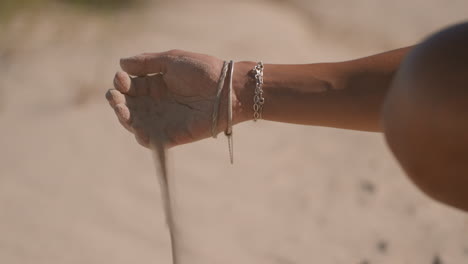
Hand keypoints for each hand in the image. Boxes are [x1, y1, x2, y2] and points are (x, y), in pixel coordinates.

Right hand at [106, 50, 245, 147]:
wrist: (228, 90)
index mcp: (155, 84)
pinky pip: (152, 141)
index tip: (121, 77)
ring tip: (121, 109)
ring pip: (135, 123)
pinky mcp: (172, 136)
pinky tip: (136, 128)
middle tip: (114, 96)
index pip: (129, 86)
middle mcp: (156, 103)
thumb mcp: (172, 61)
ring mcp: (163, 120)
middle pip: (127, 106)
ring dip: (123, 118)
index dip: (120, 83)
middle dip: (116, 102)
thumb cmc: (203, 71)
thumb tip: (121, 64)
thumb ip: (147, 63)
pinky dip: (142, 137)